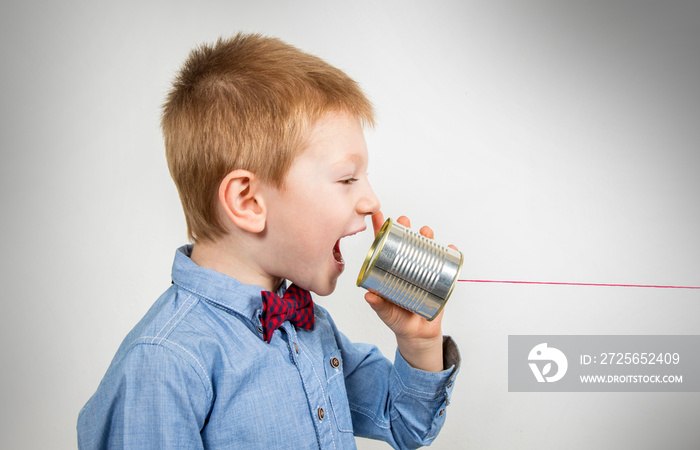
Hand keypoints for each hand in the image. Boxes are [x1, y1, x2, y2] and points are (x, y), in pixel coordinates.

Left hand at [364, 211, 456, 371]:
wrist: (419, 335)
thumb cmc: (398, 321)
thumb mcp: (387, 313)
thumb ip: (379, 306)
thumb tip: (369, 296)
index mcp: (389, 272)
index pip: (383, 248)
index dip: (380, 231)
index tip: (377, 214)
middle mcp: (406, 267)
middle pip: (405, 243)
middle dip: (405, 229)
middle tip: (405, 221)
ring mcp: (422, 271)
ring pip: (425, 249)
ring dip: (426, 237)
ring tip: (426, 232)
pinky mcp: (438, 279)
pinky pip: (445, 264)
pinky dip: (450, 254)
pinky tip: (451, 248)